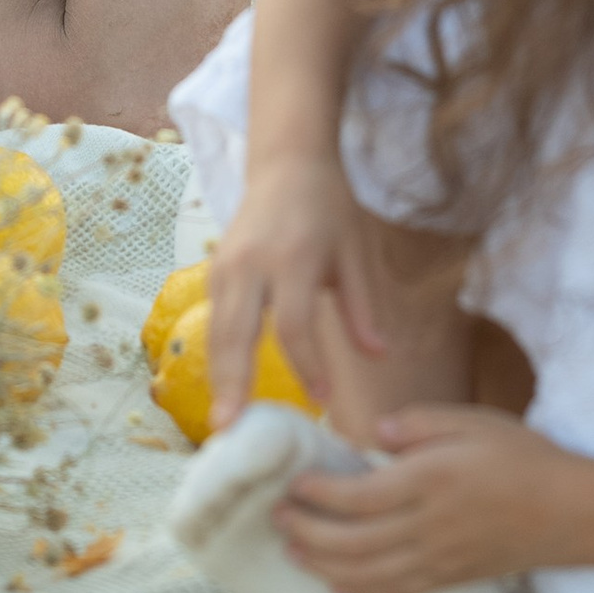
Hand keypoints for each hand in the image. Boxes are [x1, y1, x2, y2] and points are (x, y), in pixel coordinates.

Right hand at [207, 153, 387, 424]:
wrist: (287, 162)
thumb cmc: (329, 209)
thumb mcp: (355, 252)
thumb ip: (362, 307)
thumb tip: (380, 356)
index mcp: (294, 257)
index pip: (295, 324)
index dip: (308, 367)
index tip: (325, 403)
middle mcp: (252, 262)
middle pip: (238, 332)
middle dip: (233, 383)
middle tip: (230, 430)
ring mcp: (226, 265)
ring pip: (217, 331)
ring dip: (218, 378)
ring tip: (222, 425)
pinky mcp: (214, 270)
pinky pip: (213, 321)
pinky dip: (216, 358)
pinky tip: (225, 391)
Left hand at [275, 405, 574, 592]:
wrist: (570, 512)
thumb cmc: (522, 457)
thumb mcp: (472, 421)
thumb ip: (417, 424)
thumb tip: (369, 436)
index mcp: (430, 481)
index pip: (357, 497)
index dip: (317, 496)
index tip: (291, 484)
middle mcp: (427, 527)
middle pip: (351, 541)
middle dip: (307, 532)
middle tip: (277, 517)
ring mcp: (438, 560)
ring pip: (366, 574)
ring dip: (322, 565)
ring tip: (292, 550)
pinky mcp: (449, 580)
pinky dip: (358, 591)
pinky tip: (335, 585)